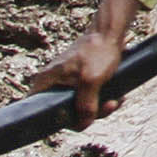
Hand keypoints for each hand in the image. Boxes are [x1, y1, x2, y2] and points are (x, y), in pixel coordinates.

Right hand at [29, 0, 140, 126]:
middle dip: (89, 114)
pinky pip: (88, 100)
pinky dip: (102, 100)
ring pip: (80, 108)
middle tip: (108, 106)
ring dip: (100, 107)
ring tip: (116, 100)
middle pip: (66, 113)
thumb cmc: (97, 50)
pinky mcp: (79, 83)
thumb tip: (83, 124)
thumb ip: (85, 105)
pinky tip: (117, 97)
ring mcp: (66, 84)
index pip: (40, 112)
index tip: (78, 120)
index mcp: (45, 82)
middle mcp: (52, 84)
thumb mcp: (91, 80)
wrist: (110, 32)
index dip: (58, 121)